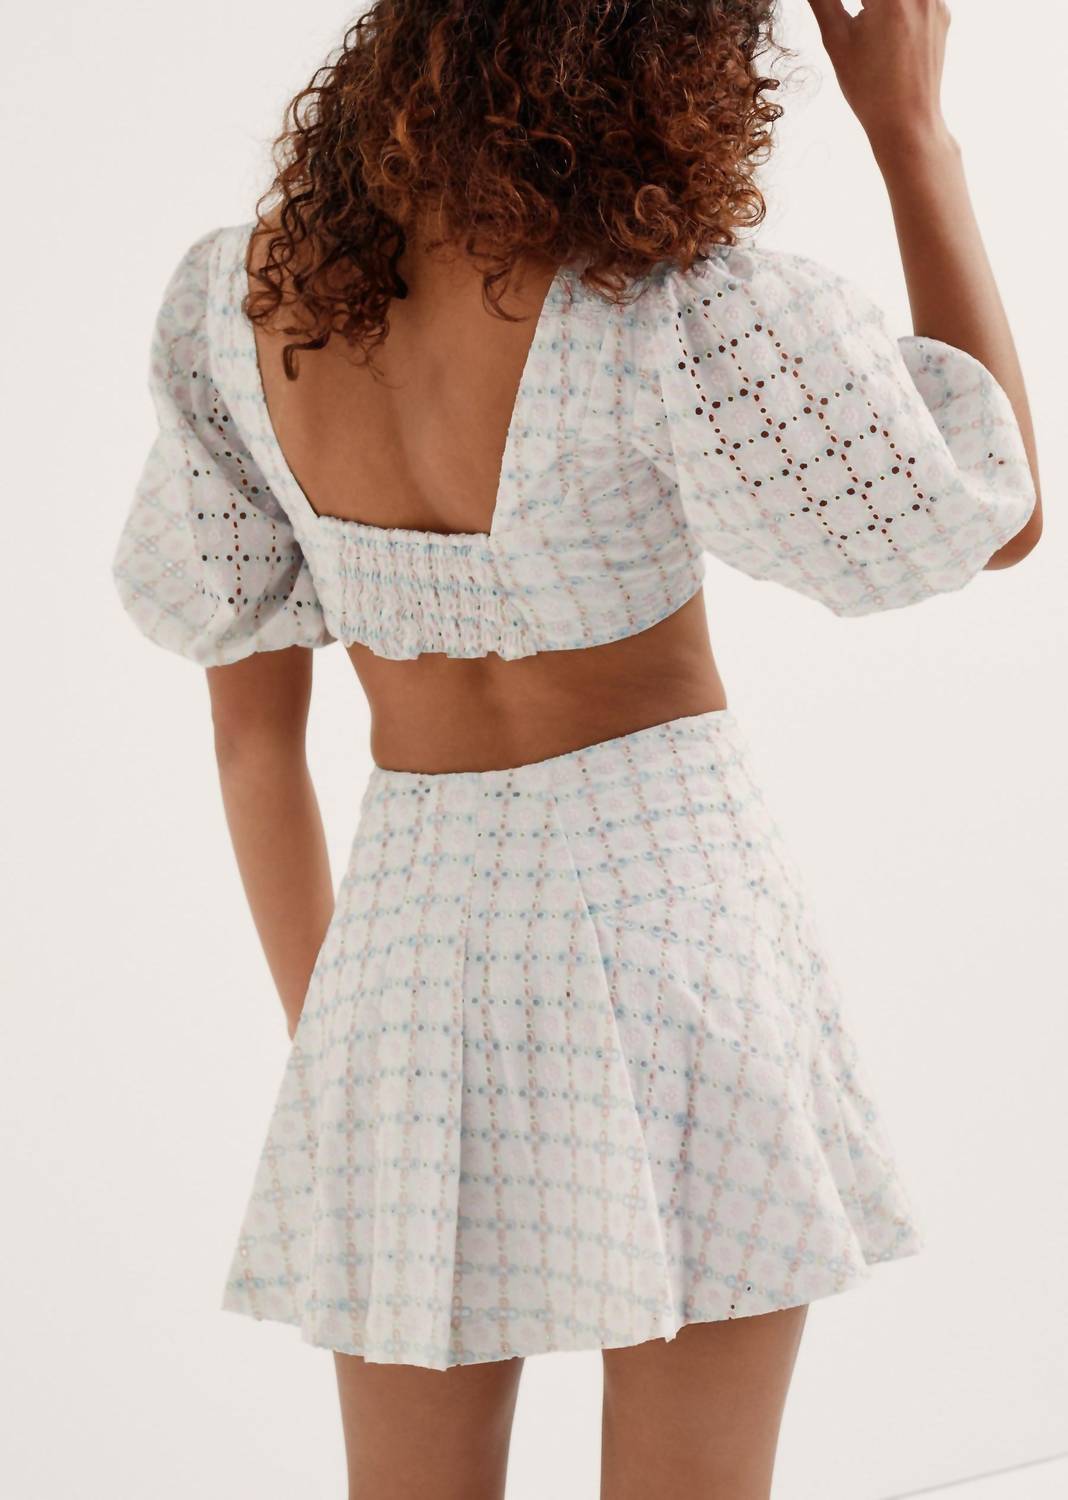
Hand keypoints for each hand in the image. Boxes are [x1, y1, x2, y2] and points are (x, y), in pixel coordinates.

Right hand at [807, 0, 954, 158]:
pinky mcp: (942, 12)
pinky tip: (887, 29)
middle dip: (865, 2)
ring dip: (877, 3)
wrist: (906, 122)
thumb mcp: (836, 41)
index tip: (835, 7)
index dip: (848, 1)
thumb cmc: (868, 88)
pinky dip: (898, 6)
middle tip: (856, 16)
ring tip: (867, 22)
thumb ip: (822, 1)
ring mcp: (935, 1)